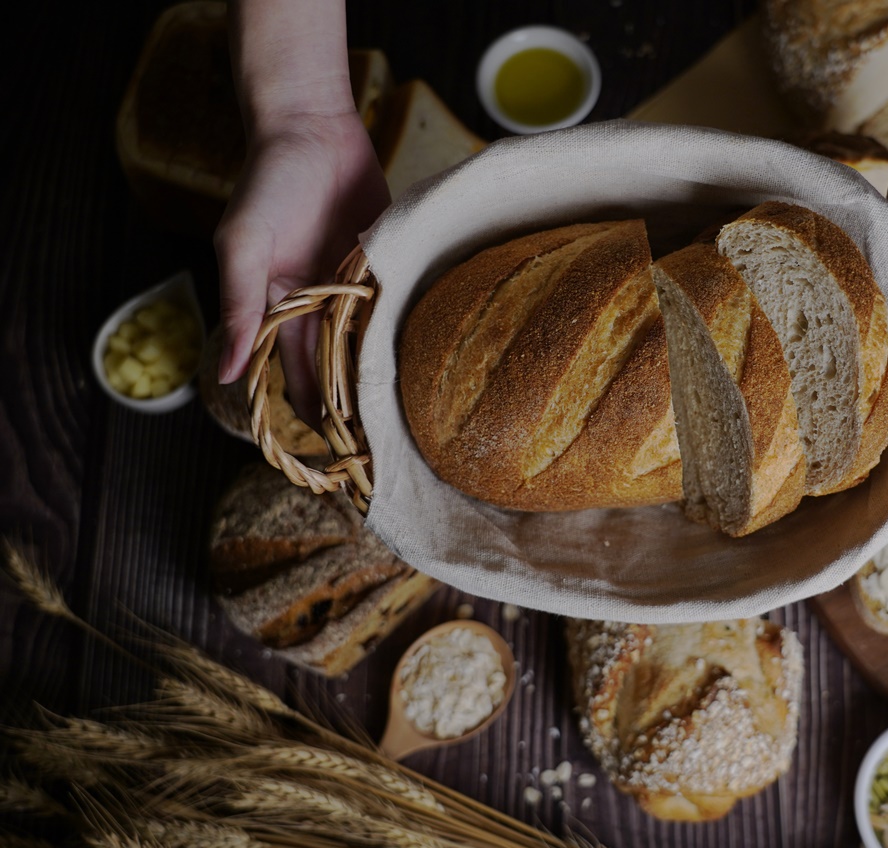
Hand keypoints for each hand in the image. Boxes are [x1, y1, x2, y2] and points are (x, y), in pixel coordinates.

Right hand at [213, 109, 388, 428]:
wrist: (312, 128)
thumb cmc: (268, 182)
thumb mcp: (243, 244)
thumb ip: (241, 306)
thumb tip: (228, 372)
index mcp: (283, 309)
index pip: (298, 375)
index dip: (313, 413)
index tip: (334, 454)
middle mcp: (321, 305)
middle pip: (343, 369)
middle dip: (359, 408)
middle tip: (384, 450)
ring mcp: (356, 287)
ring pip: (374, 343)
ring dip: (388, 376)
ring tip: (414, 421)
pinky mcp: (387, 265)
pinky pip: (398, 306)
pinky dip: (410, 330)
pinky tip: (432, 362)